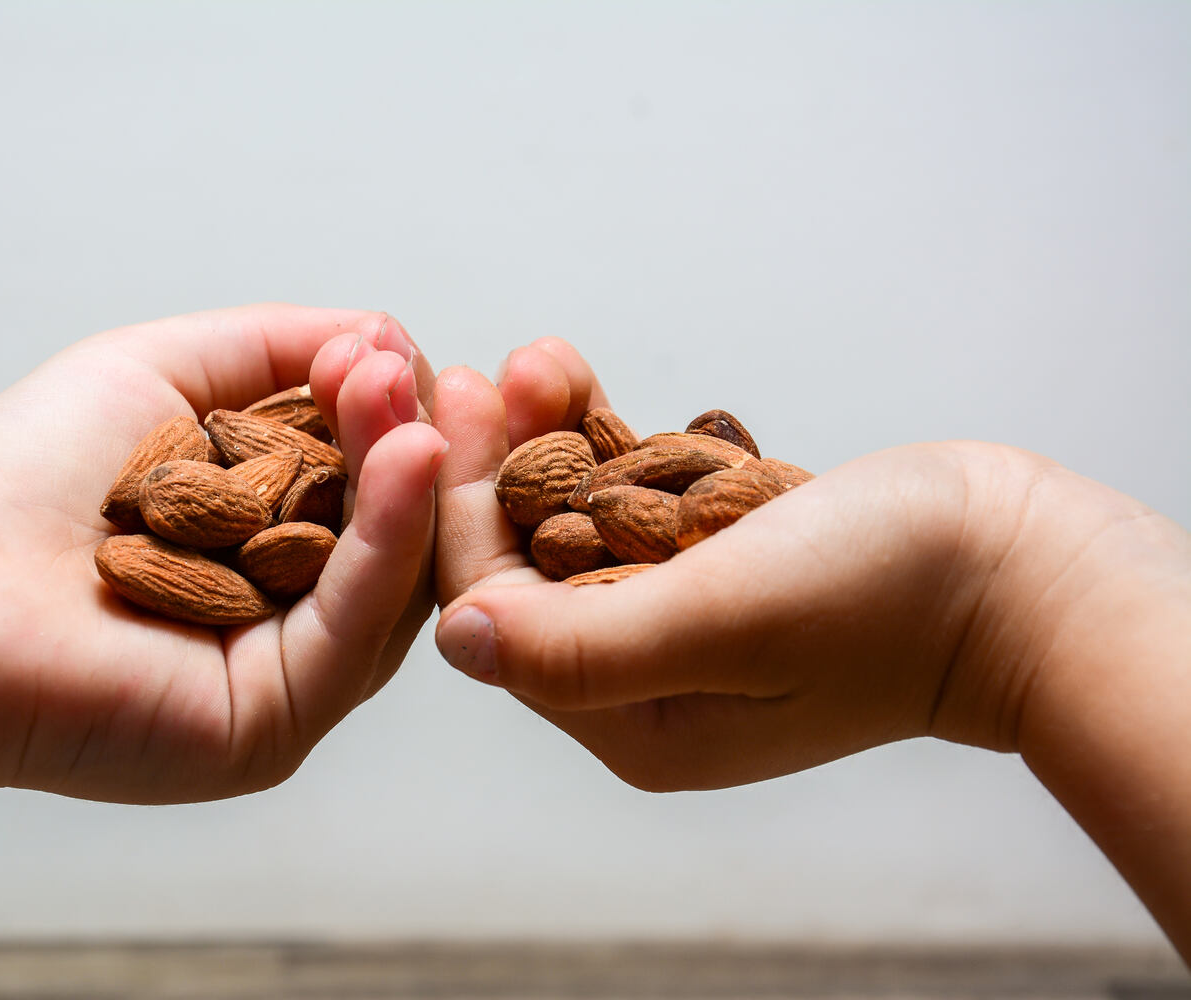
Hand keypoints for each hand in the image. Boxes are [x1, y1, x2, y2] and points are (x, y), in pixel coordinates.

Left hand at [0, 304, 445, 894]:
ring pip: (389, 584)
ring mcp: (284, 674)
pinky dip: (388, 542)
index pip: (366, 477)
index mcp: (263, 539)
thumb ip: (278, 348)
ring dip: (410, 485)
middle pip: (392, 532)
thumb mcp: (164, 371)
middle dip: (410, 444)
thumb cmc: (21, 478)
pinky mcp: (273, 723)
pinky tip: (400, 462)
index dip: (391, 417)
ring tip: (411, 409)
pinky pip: (354, 630)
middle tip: (417, 378)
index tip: (389, 356)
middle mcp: (282, 611)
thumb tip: (387, 336)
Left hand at [430, 340, 1190, 952]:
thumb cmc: (885, 599)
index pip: (504, 617)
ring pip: (577, 522)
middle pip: (531, 567)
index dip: (463, 514)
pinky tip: (579, 377)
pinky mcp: (715, 569)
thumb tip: (454, 638)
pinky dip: (609, 442)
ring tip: (532, 356)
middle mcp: (645, 686)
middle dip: (497, 467)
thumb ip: (581, 645)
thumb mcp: (723, 622)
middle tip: (471, 372)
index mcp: (633, 724)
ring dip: (547, 438)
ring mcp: (682, 625)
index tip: (445, 414)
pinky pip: (634, 503)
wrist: (1015, 566)